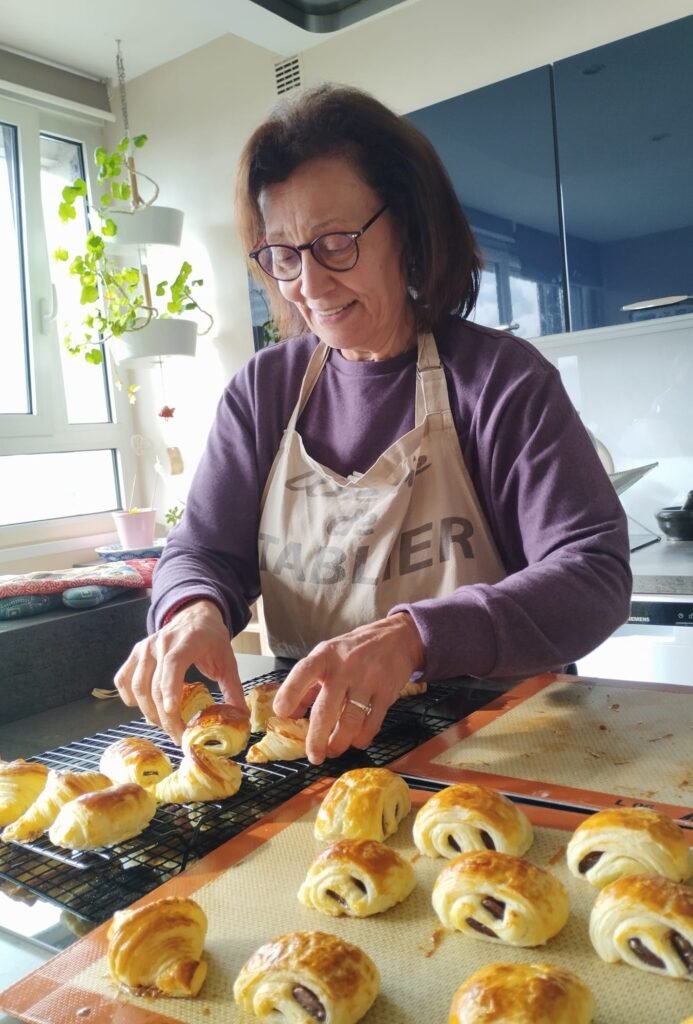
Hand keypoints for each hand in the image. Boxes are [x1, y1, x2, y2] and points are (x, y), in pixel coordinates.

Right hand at [114, 599, 244, 743]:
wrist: (195, 616)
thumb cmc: (211, 639)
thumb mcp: (227, 661)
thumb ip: (233, 689)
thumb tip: (241, 717)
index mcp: (187, 641)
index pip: (173, 665)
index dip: (169, 691)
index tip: (172, 713)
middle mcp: (161, 643)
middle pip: (154, 684)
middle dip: (164, 716)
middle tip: (177, 735)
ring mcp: (145, 648)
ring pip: (136, 685)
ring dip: (148, 711)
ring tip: (164, 724)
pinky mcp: (135, 654)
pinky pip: (123, 679)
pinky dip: (130, 697)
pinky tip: (144, 707)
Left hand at [272, 612, 423, 764]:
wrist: (396, 638)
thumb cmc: (354, 650)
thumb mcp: (327, 656)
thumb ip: (307, 683)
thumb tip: (290, 714)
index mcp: (325, 656)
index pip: (303, 672)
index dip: (290, 693)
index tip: (281, 713)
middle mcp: (345, 668)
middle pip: (327, 709)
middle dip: (317, 738)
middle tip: (314, 756)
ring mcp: (367, 680)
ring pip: (351, 721)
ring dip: (340, 743)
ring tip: (333, 750)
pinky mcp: (386, 692)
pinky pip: (372, 723)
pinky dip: (362, 738)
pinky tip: (356, 741)